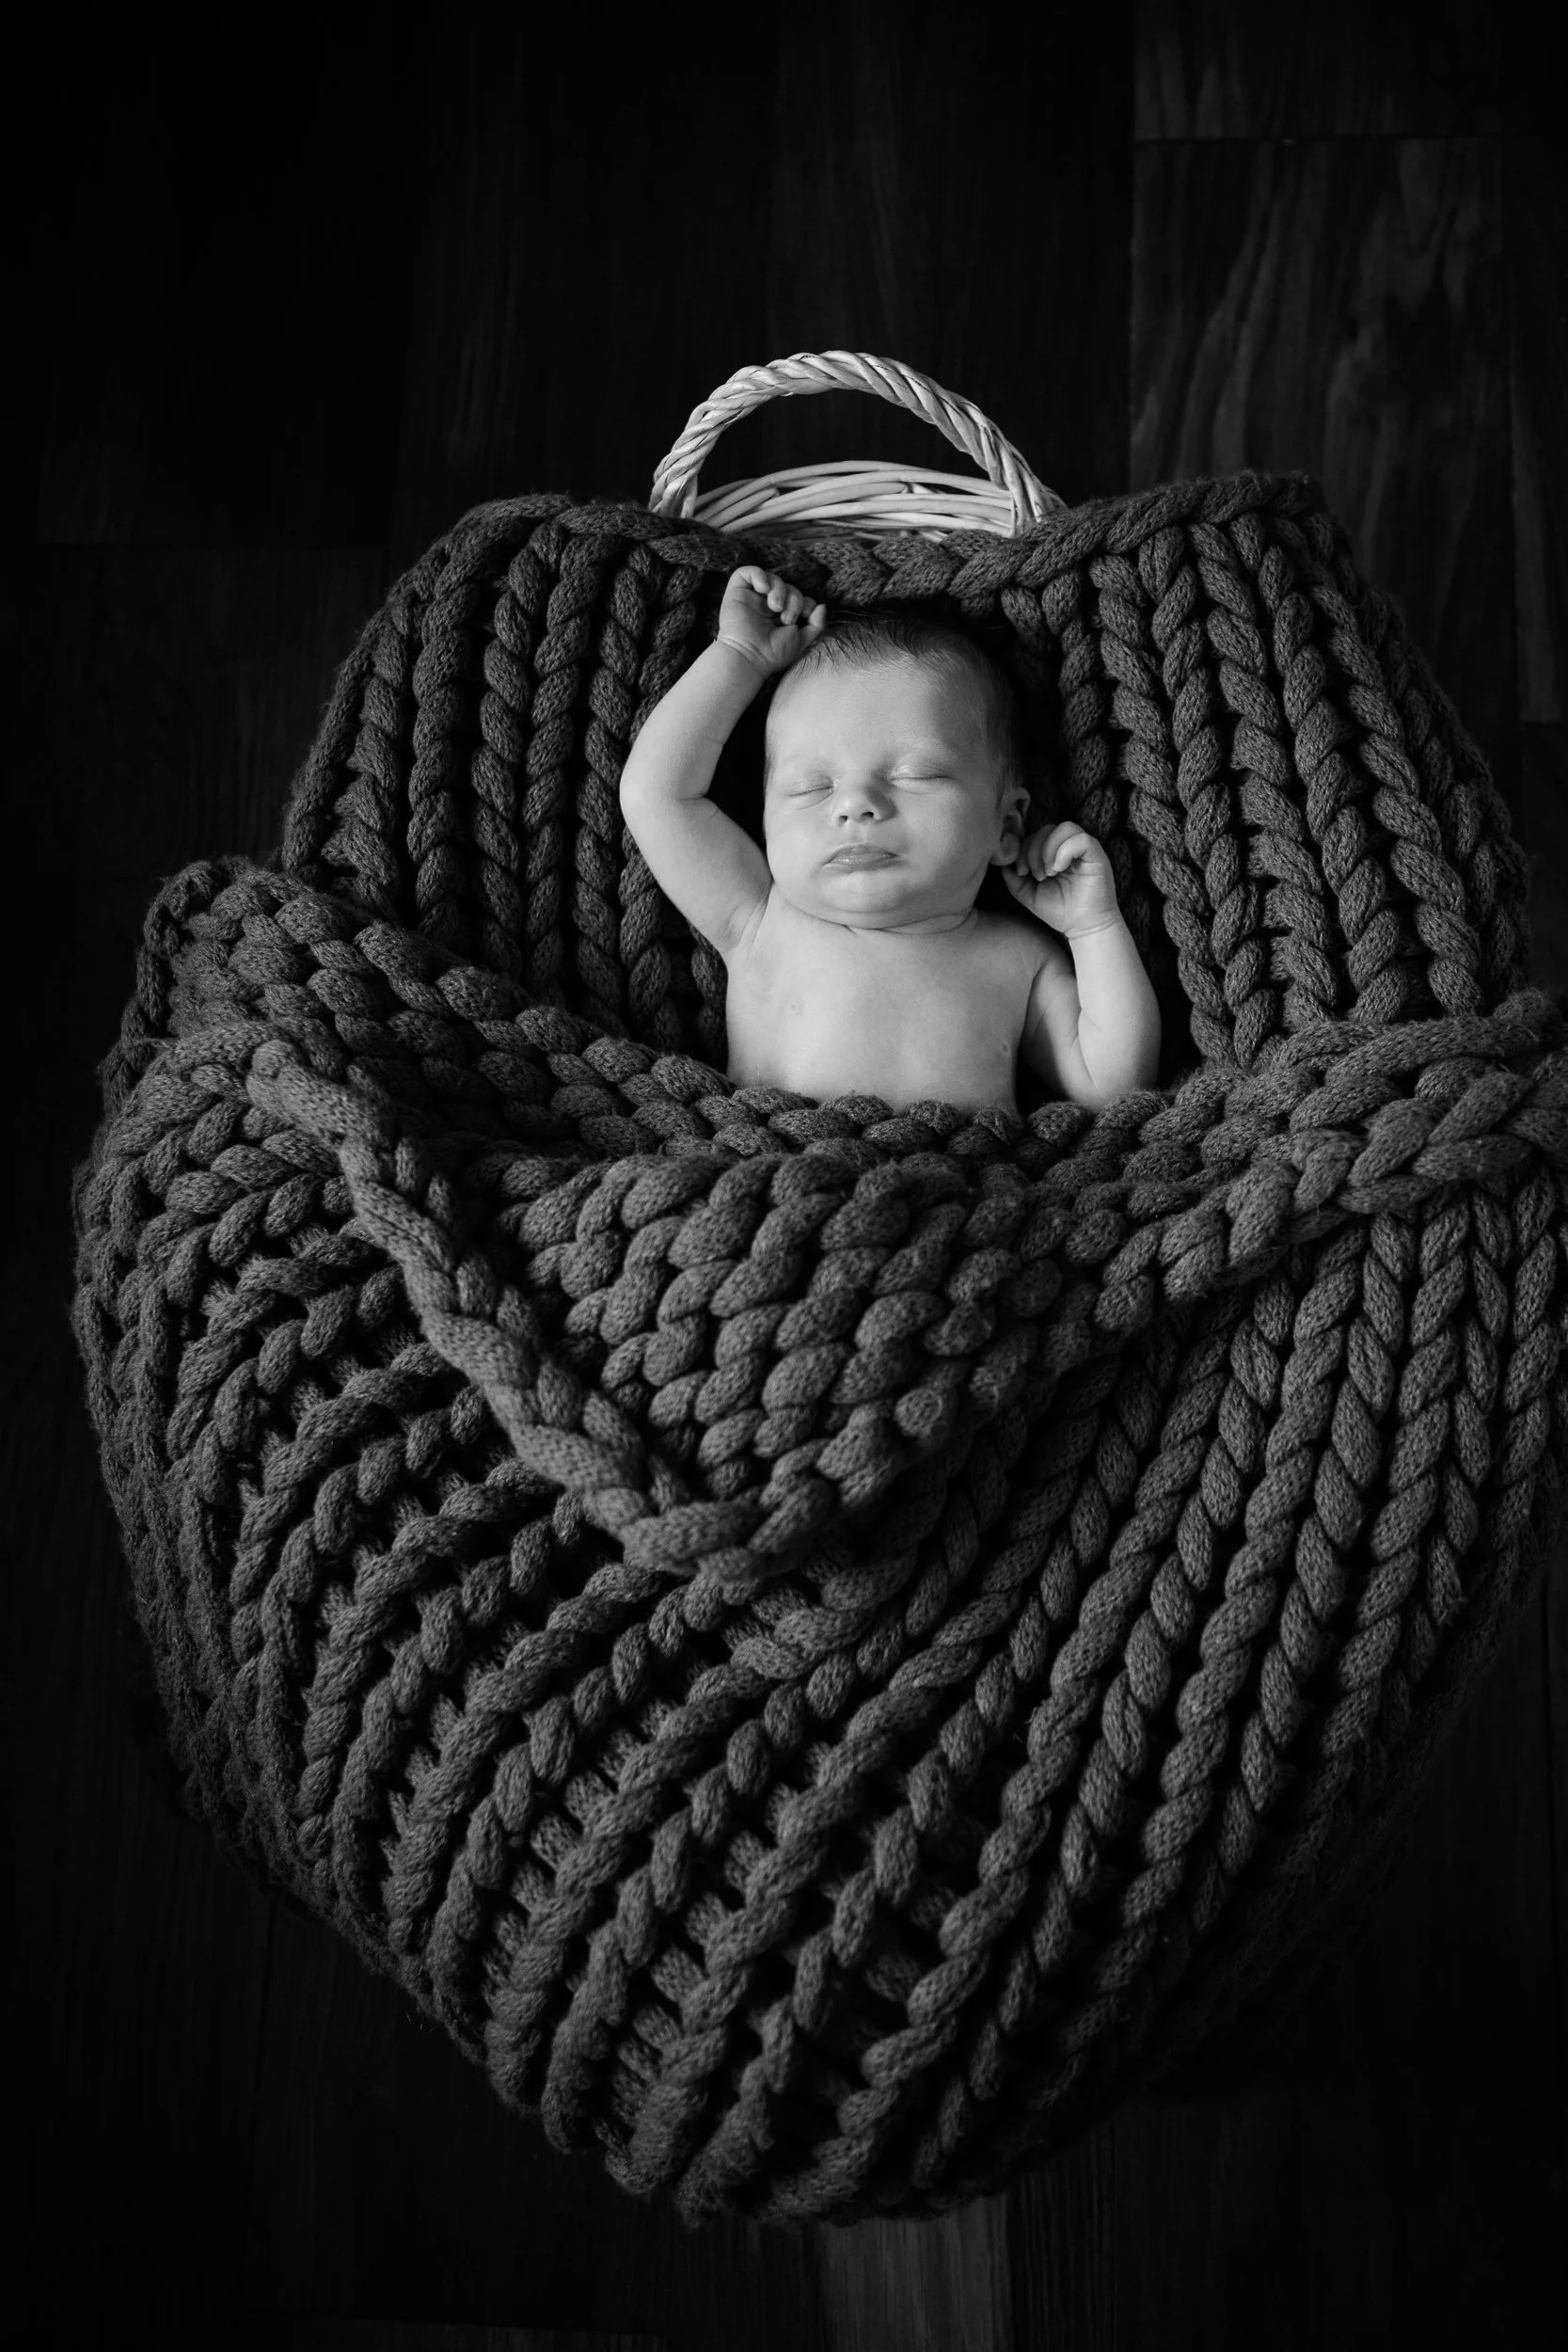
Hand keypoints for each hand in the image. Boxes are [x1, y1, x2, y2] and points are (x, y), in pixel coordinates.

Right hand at [716, 566, 827, 676]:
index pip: (799, 597)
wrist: (748, 657)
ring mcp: (752, 598)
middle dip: (794, 600)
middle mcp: (766, 605)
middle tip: (787, 619)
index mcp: (781, 616)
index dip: (806, 602)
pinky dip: (759, 575)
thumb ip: (816, 624)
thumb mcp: (801, 640)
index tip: (805, 616)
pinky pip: (747, 572)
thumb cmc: (772, 654)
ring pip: (772, 578)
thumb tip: (821, 606)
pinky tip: (763, 589)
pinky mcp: (737, 592)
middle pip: (789, 587)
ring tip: (776, 608)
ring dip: (780, 590)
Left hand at [1003, 822, 1119, 937]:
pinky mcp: (1097, 855)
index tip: (1021, 872)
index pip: (1034, 834)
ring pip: (1064, 828)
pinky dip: (1065, 851)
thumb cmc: (1058, 910)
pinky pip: (1081, 839)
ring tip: (1048, 873)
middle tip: (1036, 875)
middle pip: (1046, 828)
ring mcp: (1083, 849)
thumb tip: (1002, 859)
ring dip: (1049, 849)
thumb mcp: (1027, 893)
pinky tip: (1059, 868)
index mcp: (1053, 852)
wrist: (1083, 928)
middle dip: (1033, 851)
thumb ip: (1013, 877)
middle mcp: (1068, 847)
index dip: (1023, 849)